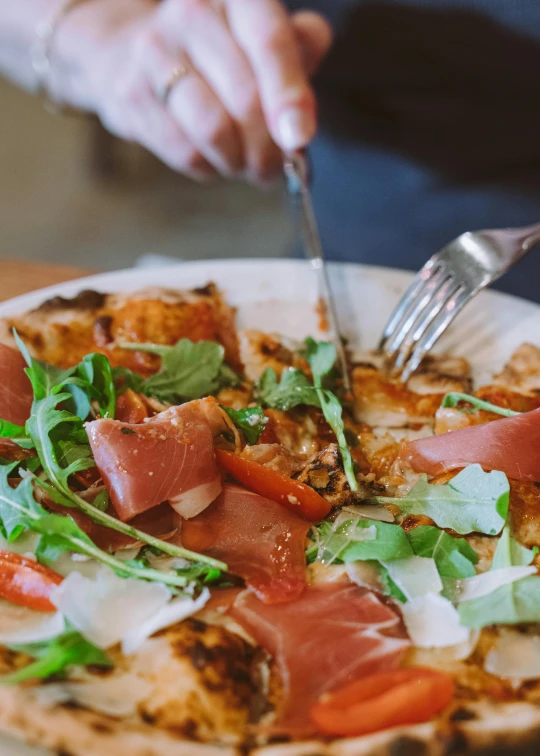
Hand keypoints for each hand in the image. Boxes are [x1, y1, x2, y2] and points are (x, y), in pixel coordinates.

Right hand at [56, 0, 331, 182]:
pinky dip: (209, 167)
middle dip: (269, 148)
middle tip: (275, 166)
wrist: (126, 53)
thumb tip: (308, 95)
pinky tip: (213, 159)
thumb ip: (297, 54)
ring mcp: (156, 53)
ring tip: (244, 165)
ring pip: (214, 130)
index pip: (269, 42)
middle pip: (246, 98)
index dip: (289, 93)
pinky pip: (186, 151)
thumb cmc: (213, 54)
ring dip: (239, 162)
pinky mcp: (132, 95)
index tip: (299, 136)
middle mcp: (193, 13)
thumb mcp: (259, 40)